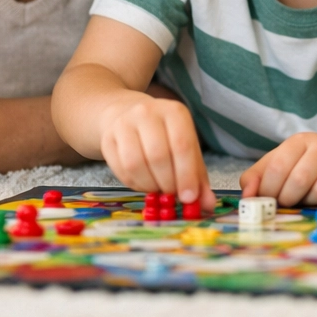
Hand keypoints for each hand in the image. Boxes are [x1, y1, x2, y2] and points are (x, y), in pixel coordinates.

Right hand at [98, 94, 214, 206]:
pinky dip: (134, 184)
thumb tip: (208, 204)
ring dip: (149, 185)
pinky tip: (144, 183)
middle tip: (172, 196)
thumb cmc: (165, 136)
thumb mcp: (186, 148)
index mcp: (174, 112)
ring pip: (135, 163)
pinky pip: (120, 169)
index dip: (186, 175)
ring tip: (158, 189)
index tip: (188, 198)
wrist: (128, 115)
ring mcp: (124, 124)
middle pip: (158, 156)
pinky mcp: (107, 138)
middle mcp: (148, 113)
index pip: (182, 145)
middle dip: (167, 183)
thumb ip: (198, 177)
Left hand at [241, 132, 316, 206]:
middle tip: (288, 203)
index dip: (268, 191)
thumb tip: (248, 195)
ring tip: (309, 198)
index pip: (277, 168)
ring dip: (311, 203)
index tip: (268, 200)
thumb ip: (256, 178)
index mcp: (300, 141)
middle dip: (288, 199)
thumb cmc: (306, 164)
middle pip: (299, 180)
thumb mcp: (279, 164)